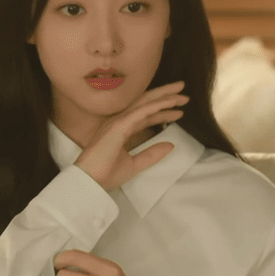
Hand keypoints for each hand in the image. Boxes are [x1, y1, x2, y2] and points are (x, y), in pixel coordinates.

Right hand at [74, 80, 189, 191]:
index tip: (178, 111)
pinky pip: (141, 111)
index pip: (145, 116)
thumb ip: (151, 154)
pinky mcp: (119, 125)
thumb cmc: (105, 174)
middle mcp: (120, 121)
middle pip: (146, 104)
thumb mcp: (134, 164)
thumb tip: (170, 145)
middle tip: (183, 94)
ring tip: (181, 93)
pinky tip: (169, 102)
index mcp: (122, 129)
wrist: (90, 182)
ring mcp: (118, 121)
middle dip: (165, 97)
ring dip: (163, 97)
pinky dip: (156, 105)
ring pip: (144, 103)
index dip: (162, 112)